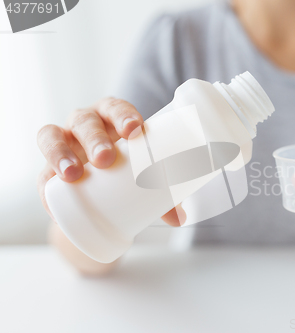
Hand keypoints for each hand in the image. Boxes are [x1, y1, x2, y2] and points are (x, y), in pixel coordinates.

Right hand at [37, 97, 184, 226]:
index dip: (123, 115)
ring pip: (52, 136)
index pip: (114, 107)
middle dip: (94, 138)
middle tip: (106, 158)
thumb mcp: (142, 176)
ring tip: (73, 174)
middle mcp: (84, 125)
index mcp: (110, 118)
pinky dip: (45, 189)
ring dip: (60, 153)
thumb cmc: (125, 169)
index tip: (135, 130)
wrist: (98, 187)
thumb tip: (179, 219)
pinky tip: (53, 203)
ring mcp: (62, 143)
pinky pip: (40, 174)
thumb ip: (162, 196)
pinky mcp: (47, 168)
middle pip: (84, 121)